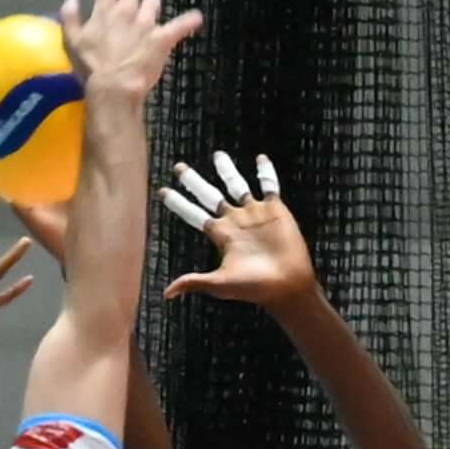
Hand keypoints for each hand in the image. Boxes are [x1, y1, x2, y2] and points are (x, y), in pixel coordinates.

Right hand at [58, 0, 201, 104]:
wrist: (113, 87)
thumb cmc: (91, 67)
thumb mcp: (72, 42)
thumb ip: (70, 17)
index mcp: (104, 10)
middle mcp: (127, 10)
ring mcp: (147, 23)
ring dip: (152, 2)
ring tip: (150, 11)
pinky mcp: (163, 37)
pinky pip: (181, 24)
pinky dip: (190, 20)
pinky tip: (196, 18)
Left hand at [160, 152, 313, 309]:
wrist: (286, 285)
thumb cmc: (253, 287)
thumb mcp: (220, 284)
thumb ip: (194, 282)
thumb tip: (166, 294)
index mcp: (221, 235)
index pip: (194, 214)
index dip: (179, 203)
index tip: (163, 191)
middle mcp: (235, 221)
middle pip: (209, 195)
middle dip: (193, 181)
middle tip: (178, 167)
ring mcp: (254, 214)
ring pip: (237, 185)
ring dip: (226, 170)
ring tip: (217, 154)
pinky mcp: (275, 210)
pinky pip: (269, 185)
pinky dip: (265, 172)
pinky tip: (261, 158)